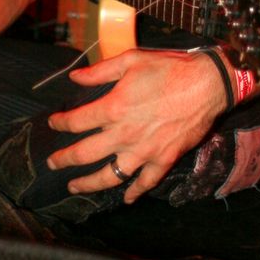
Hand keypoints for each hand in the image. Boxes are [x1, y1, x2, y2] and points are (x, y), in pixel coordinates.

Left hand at [47, 49, 225, 202]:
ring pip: (109, 176)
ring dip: (88, 184)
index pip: (76, 121)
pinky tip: (125, 198)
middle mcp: (124, 134)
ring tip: (75, 187)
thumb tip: (74, 78)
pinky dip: (134, 193)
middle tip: (52, 163)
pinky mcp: (163, 160)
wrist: (207, 84)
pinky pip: (145, 183)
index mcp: (114, 107)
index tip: (53, 123)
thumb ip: (100, 71)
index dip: (60, 123)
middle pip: (84, 154)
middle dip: (63, 160)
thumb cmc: (169, 68)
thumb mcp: (132, 60)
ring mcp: (144, 151)